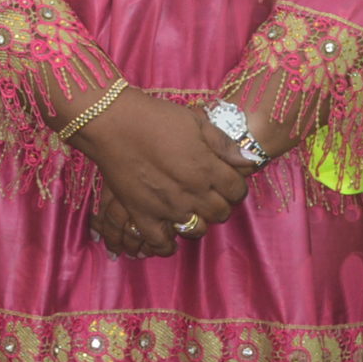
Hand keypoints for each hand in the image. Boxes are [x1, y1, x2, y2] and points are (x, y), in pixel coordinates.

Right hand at [61, 88, 247, 250]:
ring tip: (191, 208)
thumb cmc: (155, 117)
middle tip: (209, 192)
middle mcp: (192, 192)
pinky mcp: (143, 214)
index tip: (226, 179)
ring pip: (197, 230)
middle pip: (221, 212)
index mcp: (207, 168)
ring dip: (199, 221)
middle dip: (220, 203)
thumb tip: (249, 159)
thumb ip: (224, 144)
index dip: (235, 185)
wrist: (112, 122)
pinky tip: (170, 234)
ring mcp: (168, 207)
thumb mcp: (195, 122)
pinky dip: (167, 244)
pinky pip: (160, 242)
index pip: (237, 190)